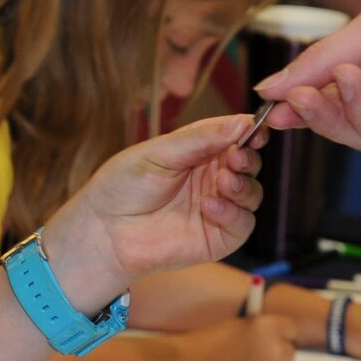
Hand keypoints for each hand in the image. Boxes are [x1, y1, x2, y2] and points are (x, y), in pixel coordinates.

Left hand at [41, 115, 265, 311]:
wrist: (105, 230)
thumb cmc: (123, 186)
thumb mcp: (159, 152)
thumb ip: (200, 138)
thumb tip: (241, 123)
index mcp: (201, 151)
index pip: (236, 136)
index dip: (250, 131)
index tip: (256, 127)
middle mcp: (213, 177)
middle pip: (249, 163)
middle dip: (248, 158)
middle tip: (237, 156)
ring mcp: (219, 207)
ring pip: (252, 193)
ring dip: (243, 185)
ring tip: (223, 180)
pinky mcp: (219, 237)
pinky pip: (242, 223)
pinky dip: (233, 213)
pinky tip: (210, 206)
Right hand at [181, 314, 295, 360]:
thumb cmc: (208, 341)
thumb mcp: (238, 325)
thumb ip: (260, 330)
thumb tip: (278, 336)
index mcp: (268, 327)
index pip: (291, 330)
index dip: (280, 334)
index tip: (271, 338)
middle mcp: (275, 349)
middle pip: (289, 352)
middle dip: (276, 354)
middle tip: (256, 356)